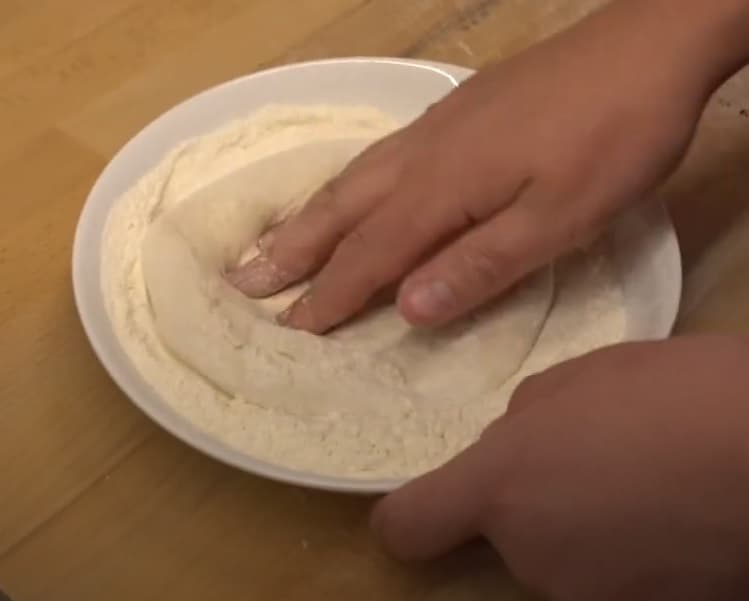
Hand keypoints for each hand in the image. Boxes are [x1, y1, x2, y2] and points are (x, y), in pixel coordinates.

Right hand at [228, 1, 725, 333]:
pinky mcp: (454, 112)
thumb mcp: (560, 218)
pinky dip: (346, 184)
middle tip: (243, 280)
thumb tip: (406, 308)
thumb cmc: (612, 140)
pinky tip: (347, 190)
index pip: (371, 254)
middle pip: (343, 209)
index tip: (290, 329)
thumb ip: (481, 264)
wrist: (647, 47)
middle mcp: (422, 155)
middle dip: (293, 251)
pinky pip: (378, 155)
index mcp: (444, 188)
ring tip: (272, 243)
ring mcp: (435, 127)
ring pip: (354, 178)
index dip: (330, 295)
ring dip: (308, 216)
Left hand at [371, 336, 748, 600]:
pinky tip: (660, 511)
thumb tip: (510, 443)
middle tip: (576, 454)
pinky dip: (617, 549)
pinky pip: (602, 572)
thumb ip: (522, 420)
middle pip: (496, 533)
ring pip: (551, 553)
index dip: (403, 516)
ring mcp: (587, 596)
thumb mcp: (576, 378)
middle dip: (520, 499)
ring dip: (571, 522)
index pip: (406, 528)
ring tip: (631, 479)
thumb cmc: (671, 397)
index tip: (422, 500)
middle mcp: (529, 557)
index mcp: (500, 489)